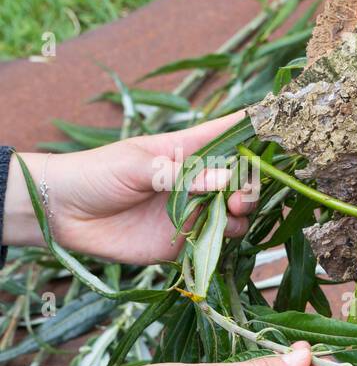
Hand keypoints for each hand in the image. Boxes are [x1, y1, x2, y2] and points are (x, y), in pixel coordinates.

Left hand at [6, 112, 255, 263]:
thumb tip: (229, 180)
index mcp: (188, 148)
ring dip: (244, 212)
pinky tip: (223, 235)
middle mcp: (199, 179)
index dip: (259, 127)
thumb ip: (184, 175)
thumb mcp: (138, 166)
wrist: (62, 213)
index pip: (231, 132)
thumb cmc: (96, 173)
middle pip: (245, 177)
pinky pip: (220, 240)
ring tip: (233, 213)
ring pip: (239, 211)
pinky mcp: (187, 239)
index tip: (285, 124)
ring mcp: (195, 209)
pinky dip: (230, 238)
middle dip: (255, 183)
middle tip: (243, 195)